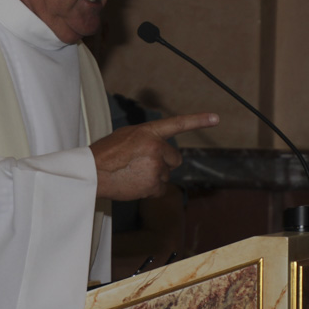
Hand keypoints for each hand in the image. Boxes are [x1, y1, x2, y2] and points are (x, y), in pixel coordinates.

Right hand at [91, 112, 218, 200]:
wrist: (92, 173)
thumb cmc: (105, 154)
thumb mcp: (126, 137)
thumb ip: (146, 139)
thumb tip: (160, 152)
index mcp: (148, 131)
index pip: (177, 124)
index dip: (198, 120)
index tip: (216, 118)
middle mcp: (156, 147)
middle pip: (175, 159)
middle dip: (164, 163)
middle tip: (141, 165)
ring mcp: (156, 166)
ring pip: (166, 175)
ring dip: (153, 177)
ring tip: (132, 174)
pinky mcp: (153, 184)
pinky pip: (161, 189)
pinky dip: (151, 190)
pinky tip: (134, 184)